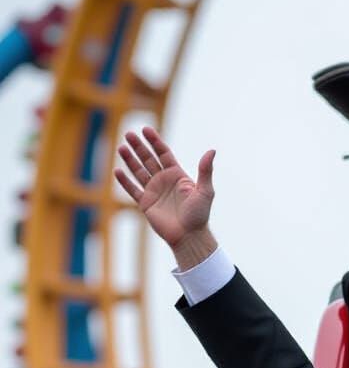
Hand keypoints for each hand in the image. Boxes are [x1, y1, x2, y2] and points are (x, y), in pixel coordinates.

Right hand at [114, 127, 214, 248]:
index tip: (146, 130)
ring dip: (130, 160)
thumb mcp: (205, 191)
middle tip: (128, 134)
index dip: (155, 141)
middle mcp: (164, 181)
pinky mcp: (146, 204)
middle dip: (139, 146)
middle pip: (149, 159)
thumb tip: (212, 151)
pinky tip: (117, 171)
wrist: (189, 236)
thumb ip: (206, 171)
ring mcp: (154, 192)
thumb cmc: (199, 215)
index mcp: (178, 176)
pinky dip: (125, 181)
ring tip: (121, 147)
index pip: (164, 154)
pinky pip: (133, 190)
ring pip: (139, 171)